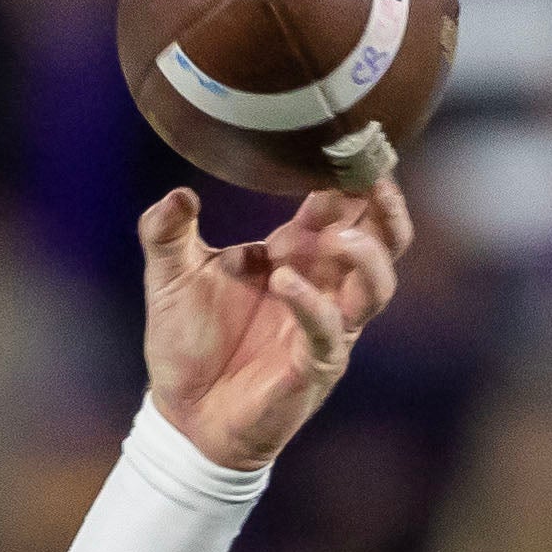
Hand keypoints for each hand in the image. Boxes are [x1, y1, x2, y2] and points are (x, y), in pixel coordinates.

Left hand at [141, 176, 409, 472]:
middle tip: (372, 171)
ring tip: (334, 236)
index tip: (348, 136)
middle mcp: (322, 285)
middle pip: (384, 239)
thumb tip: (178, 194)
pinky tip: (283, 282)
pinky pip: (330, 332)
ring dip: (366, 255)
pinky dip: (312, 304)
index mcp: (297, 254)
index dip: (352, 174)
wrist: (182, 416)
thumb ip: (165, 232)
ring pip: (378, 285)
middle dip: (386, 204)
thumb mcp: (169, 277)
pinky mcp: (313, 367)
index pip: (344, 205)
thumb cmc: (187, 343)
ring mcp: (325, 327)